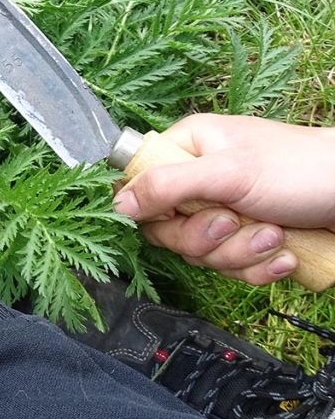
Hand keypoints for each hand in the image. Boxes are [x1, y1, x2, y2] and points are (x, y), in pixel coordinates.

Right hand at [113, 114, 334, 284]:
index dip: (154, 213)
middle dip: (208, 240)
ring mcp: (225, 212)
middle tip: (236, 224)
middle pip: (169, 232)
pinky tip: (285, 254)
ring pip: (202, 255)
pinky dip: (259, 268)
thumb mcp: (228, 173)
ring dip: (241, 254)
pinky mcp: (247, 240)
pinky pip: (231, 269)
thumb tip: (116, 204)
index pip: (140, 189)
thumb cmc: (303, 169)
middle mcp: (201, 180)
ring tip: (275, 235)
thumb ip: (167, 186)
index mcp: (190, 149)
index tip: (179, 218)